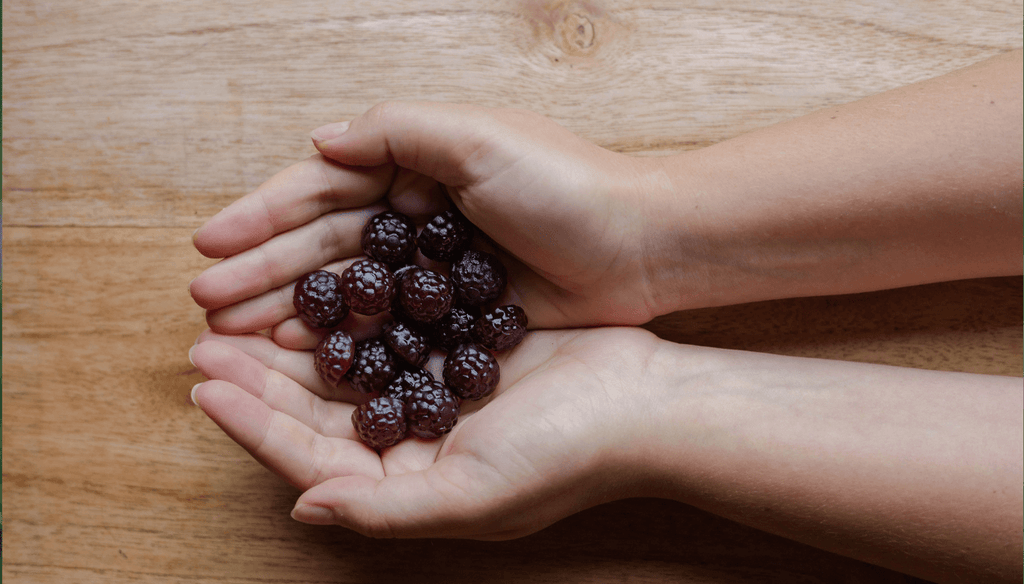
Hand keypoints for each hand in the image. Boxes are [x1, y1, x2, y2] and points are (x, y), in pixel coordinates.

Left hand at [188, 326, 664, 538]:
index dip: (255, 425)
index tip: (205, 387)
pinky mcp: (457, 346)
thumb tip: (302, 509)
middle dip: (260, 377)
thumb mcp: (473, 495)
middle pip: (317, 410)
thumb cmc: (566, 457)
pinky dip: (353, 310)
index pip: (310, 459)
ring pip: (346, 365)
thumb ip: (383, 510)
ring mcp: (434, 392)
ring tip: (247, 309)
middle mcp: (413, 442)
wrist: (645, 402)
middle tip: (207, 337)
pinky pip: (389, 327)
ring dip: (297, 339)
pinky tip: (322, 285)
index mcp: (407, 484)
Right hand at [190, 102, 675, 346]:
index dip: (263, 215)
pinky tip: (307, 357)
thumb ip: (396, 131)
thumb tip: (317, 141)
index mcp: (417, 163)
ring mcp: (437, 267)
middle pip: (324, 243)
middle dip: (263, 269)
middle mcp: (419, 212)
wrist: (645, 247)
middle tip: (206, 304)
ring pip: (350, 288)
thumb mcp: (479, 138)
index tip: (209, 245)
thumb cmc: (567, 186)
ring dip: (291, 307)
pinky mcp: (460, 311)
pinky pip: (388, 326)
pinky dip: (347, 339)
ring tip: (235, 332)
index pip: (323, 187)